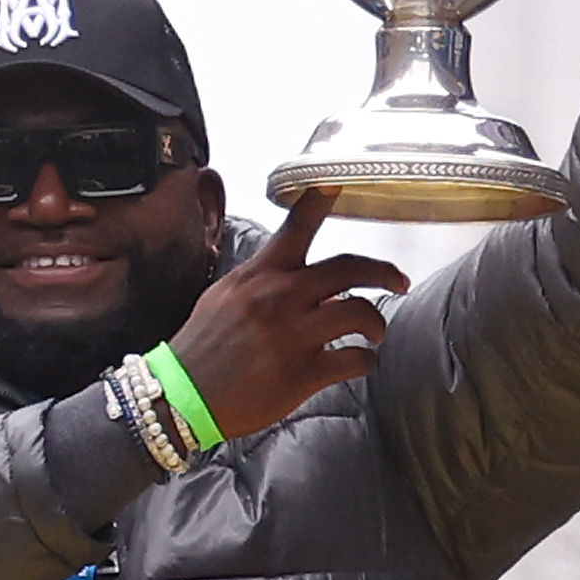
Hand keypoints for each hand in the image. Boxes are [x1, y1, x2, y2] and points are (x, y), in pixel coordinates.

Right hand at [166, 211, 404, 438]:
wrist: (182, 396)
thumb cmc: (202, 348)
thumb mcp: (225, 298)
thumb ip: (267, 285)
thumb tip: (314, 288)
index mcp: (260, 276)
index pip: (296, 227)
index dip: (321, 201)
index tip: (339, 182)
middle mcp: (280, 297)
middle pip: (349, 268)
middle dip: (383, 272)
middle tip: (398, 281)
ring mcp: (293, 335)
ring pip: (360, 313)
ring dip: (376, 322)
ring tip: (375, 332)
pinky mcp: (303, 373)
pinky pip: (354, 359)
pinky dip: (366, 360)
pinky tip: (362, 362)